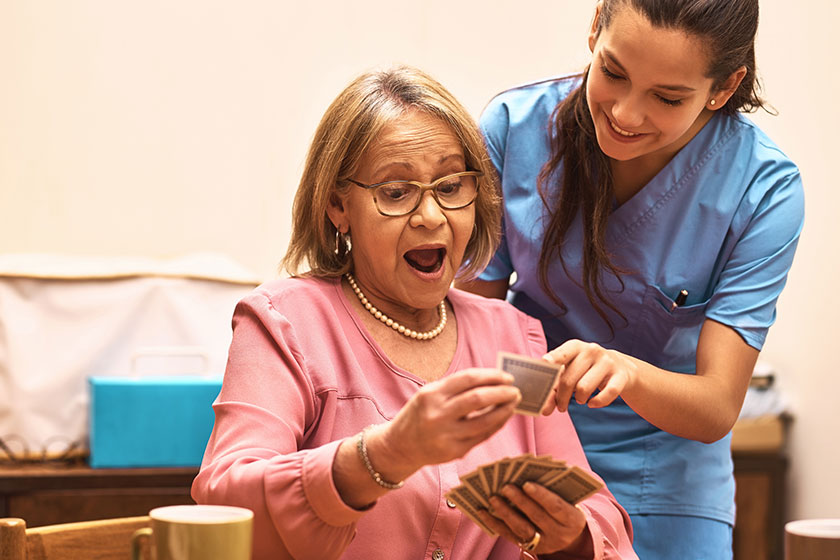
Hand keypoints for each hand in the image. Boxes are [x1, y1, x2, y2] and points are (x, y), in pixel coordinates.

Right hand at [379, 368, 520, 473]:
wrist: (400, 446)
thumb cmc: (420, 414)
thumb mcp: (430, 394)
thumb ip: (456, 388)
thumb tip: (493, 381)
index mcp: (431, 394)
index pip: (468, 379)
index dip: (492, 376)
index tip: (507, 377)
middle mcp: (438, 414)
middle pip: (478, 399)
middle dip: (502, 393)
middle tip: (515, 390)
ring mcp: (446, 435)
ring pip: (484, 421)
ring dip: (504, 411)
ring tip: (514, 403)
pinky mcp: (454, 452)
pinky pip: (482, 436)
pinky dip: (496, 425)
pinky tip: (503, 418)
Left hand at [477, 482, 590, 556]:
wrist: (568, 535)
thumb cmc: (564, 506)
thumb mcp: (566, 499)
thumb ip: (552, 488)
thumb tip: (523, 471)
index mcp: (572, 520)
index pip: (556, 507)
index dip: (541, 495)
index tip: (526, 483)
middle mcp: (559, 535)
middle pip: (537, 517)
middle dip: (520, 501)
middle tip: (505, 486)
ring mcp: (543, 544)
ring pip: (521, 528)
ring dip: (505, 512)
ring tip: (493, 497)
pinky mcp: (528, 548)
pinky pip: (509, 536)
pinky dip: (494, 523)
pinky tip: (483, 511)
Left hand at [541, 340, 636, 412]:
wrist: (620, 367)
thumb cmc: (587, 370)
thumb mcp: (571, 372)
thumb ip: (555, 388)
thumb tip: (545, 409)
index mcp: (575, 347)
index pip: (562, 353)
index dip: (552, 359)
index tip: (545, 363)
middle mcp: (591, 350)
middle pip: (568, 379)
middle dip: (561, 397)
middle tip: (561, 405)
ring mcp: (607, 362)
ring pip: (584, 388)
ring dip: (579, 399)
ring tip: (580, 398)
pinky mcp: (620, 375)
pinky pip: (607, 393)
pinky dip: (597, 402)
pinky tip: (592, 403)